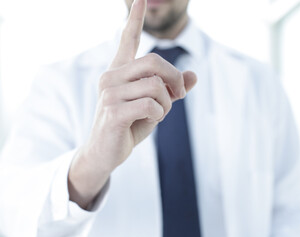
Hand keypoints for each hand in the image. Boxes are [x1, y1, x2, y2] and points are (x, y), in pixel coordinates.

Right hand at [68, 0, 196, 209]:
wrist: (105, 153)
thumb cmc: (129, 126)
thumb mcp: (154, 105)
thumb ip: (171, 89)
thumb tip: (194, 76)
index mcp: (119, 72)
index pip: (128, 40)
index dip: (136, 20)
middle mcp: (111, 77)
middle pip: (154, 62)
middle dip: (174, 79)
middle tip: (179, 93)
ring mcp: (109, 93)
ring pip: (156, 86)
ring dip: (166, 103)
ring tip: (157, 114)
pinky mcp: (113, 111)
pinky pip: (151, 105)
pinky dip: (159, 115)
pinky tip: (148, 122)